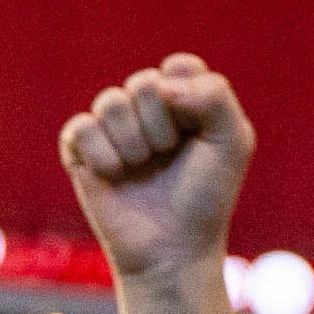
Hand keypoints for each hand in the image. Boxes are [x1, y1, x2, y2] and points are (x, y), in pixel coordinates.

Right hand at [58, 56, 254, 279]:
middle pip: (144, 83)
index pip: (180, 66)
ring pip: (111, 102)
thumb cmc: (206, 196)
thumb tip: (162, 85)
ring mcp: (112, 127)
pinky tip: (116, 176)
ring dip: (135, 143)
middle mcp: (147, 108)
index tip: (198, 133)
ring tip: (143, 168)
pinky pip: (82, 127)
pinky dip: (104, 156)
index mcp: (185, 99)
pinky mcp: (81, 148)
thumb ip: (214, 97)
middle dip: (163, 127)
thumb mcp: (232, 143)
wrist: (173, 246)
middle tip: (170, 156)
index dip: (190, 100)